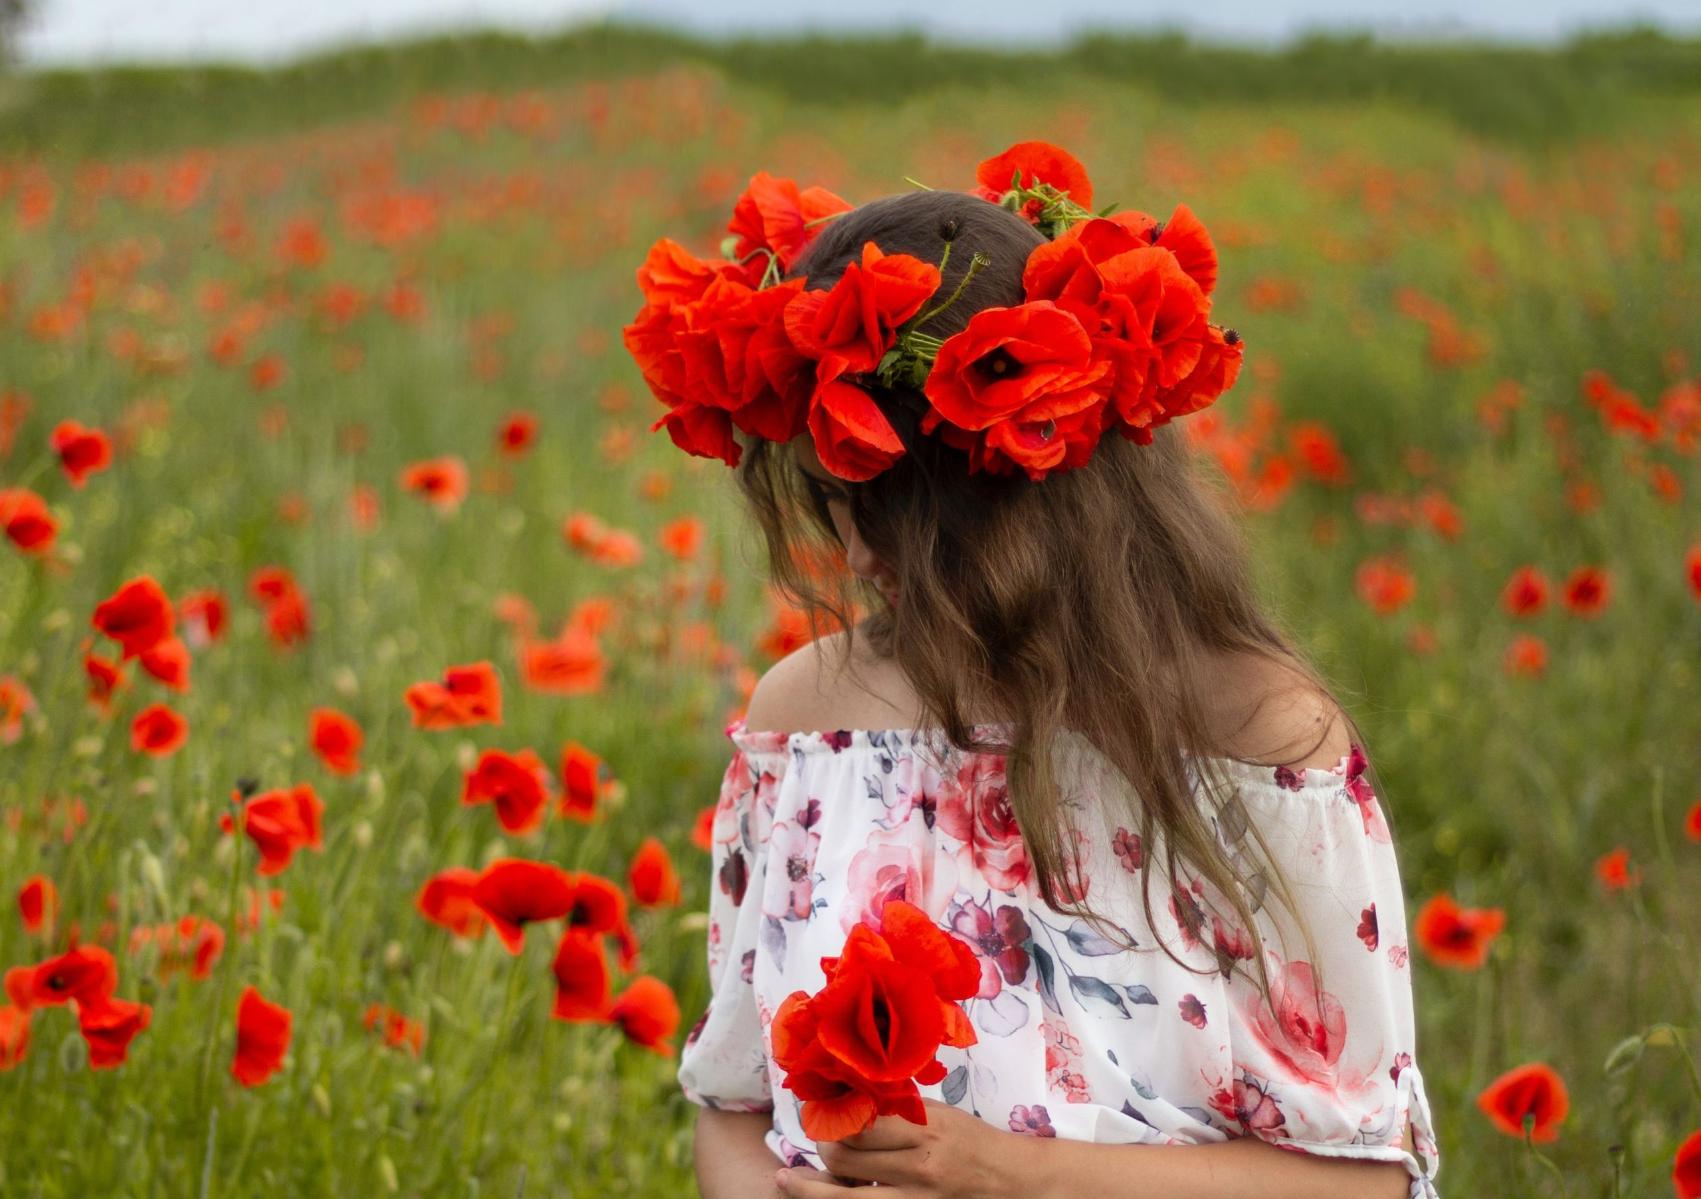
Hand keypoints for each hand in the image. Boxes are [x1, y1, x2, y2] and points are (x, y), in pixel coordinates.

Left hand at [775, 1099, 1027, 1197]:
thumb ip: (897, 1112)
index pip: (861, 1124)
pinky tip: (827, 1196)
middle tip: (813, 1140)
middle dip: (821, 1149)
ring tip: (787, 1179)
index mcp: (925, 1130)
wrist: (1009, 1181)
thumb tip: (849, 1104)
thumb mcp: (939, 1114)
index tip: (818, 1108)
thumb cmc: (973, 1141)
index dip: (832, 1117)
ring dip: (811, 1188)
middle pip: (845, 1161)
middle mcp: (918, 1168)